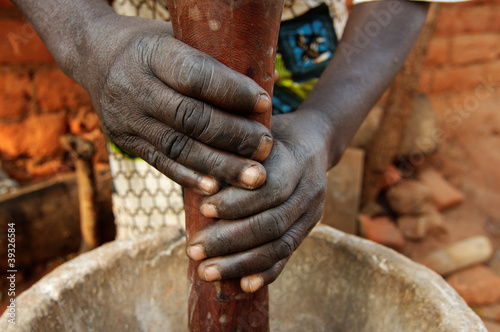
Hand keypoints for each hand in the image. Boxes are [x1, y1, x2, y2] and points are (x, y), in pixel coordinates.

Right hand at [78, 14, 273, 193]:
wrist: (93, 56)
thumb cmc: (149, 45)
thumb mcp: (174, 35)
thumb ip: (210, 58)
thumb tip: (265, 81)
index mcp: (151, 53)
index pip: (196, 76)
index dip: (232, 92)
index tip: (264, 103)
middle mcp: (135, 87)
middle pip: (190, 117)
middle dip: (233, 136)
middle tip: (265, 147)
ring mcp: (127, 118)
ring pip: (178, 147)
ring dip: (220, 165)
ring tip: (254, 177)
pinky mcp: (125, 141)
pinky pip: (161, 163)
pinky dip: (190, 177)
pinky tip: (216, 187)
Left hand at [186, 111, 334, 291]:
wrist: (312, 143)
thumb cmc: (270, 137)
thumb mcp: (254, 131)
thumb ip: (233, 150)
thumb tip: (197, 177)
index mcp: (296, 161)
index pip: (269, 188)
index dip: (237, 203)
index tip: (204, 210)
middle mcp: (310, 190)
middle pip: (272, 223)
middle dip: (230, 240)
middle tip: (194, 249)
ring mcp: (312, 213)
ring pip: (280, 245)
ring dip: (241, 263)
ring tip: (207, 271)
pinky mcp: (308, 229)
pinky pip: (288, 255)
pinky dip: (266, 272)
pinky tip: (244, 285)